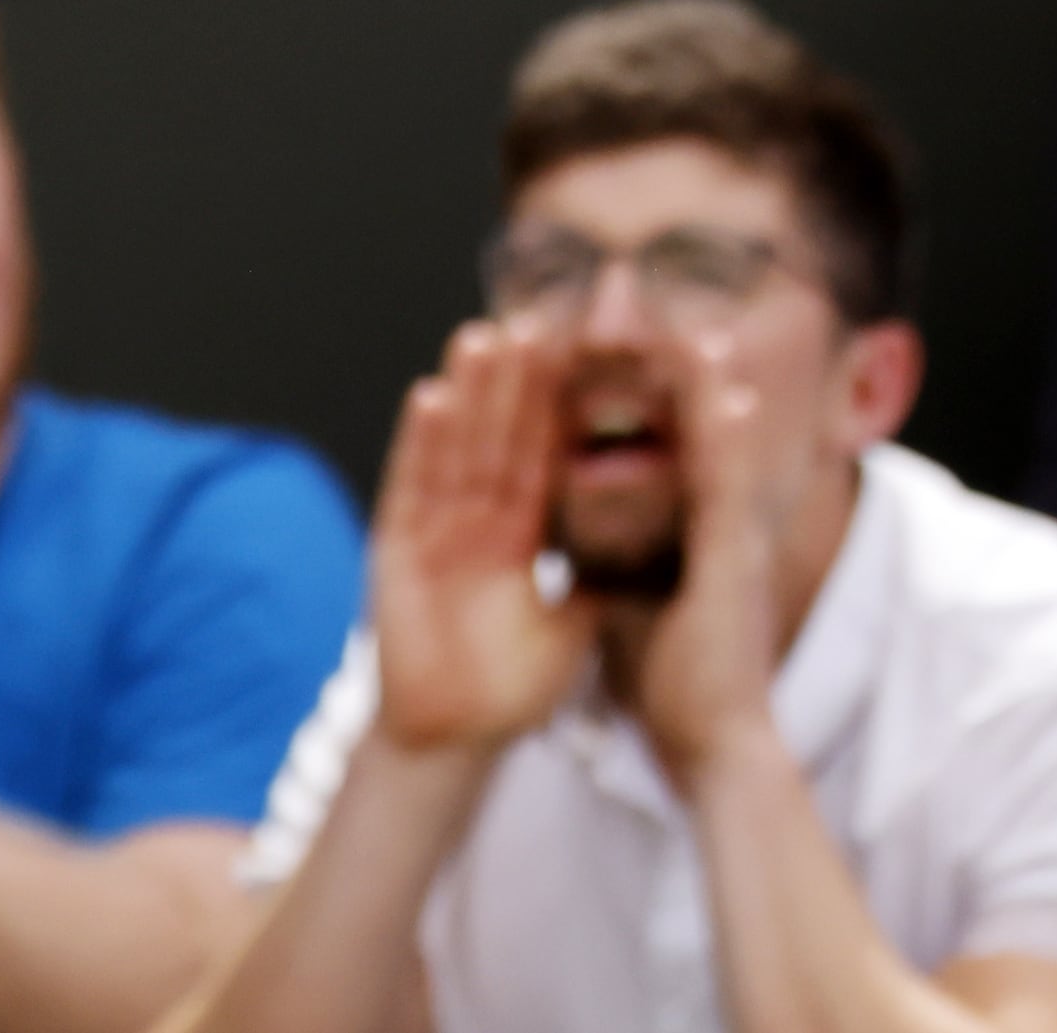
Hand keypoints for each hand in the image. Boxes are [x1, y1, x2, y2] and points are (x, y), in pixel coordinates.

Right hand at [363, 320, 596, 756]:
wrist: (455, 739)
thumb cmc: (512, 690)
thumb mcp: (577, 625)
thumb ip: (603, 576)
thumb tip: (660, 539)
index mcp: (524, 534)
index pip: (546, 458)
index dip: (561, 408)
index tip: (581, 352)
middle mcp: (478, 522)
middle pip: (500, 440)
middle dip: (514, 382)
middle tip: (532, 318)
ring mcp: (435, 529)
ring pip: (456, 449)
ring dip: (467, 394)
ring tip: (482, 336)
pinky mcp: (397, 547)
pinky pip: (412, 486)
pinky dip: (419, 443)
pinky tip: (430, 397)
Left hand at [626, 332, 792, 783]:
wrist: (714, 740)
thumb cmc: (679, 676)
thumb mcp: (641, 595)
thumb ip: (626, 555)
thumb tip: (589, 527)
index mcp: (698, 535)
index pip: (683, 450)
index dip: (668, 401)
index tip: (647, 346)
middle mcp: (723, 528)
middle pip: (709, 436)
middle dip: (694, 378)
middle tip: (686, 314)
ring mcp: (735, 540)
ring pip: (728, 446)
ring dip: (717, 387)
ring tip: (708, 326)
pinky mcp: (736, 563)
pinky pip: (731, 487)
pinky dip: (729, 439)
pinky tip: (729, 395)